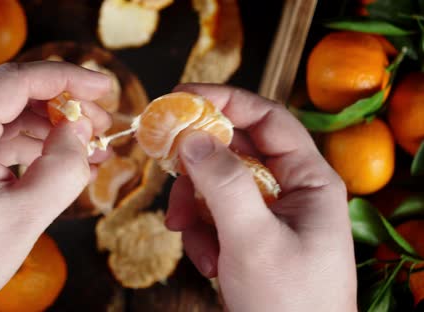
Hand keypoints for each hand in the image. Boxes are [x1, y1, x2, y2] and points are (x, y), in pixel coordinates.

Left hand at [0, 62, 111, 311]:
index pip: (15, 81)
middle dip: (59, 103)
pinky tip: (52, 158)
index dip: (66, 77)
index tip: (103, 87)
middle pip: (6, 90)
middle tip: (99, 126)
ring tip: (84, 148)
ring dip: (42, 123)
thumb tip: (82, 130)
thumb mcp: (23, 219)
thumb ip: (63, 168)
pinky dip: (19, 140)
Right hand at [165, 84, 356, 310]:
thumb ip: (224, 184)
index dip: (225, 100)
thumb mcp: (253, 240)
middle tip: (166, 168)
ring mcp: (269, 215)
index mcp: (309, 180)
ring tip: (188, 237)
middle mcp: (290, 191)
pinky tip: (209, 263)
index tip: (180, 97)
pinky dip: (202, 235)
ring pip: (217, 185)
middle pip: (234, 151)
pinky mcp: (250, 237)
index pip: (267, 118)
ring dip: (194, 208)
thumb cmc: (289, 304)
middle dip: (198, 166)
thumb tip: (194, 137)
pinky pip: (215, 217)